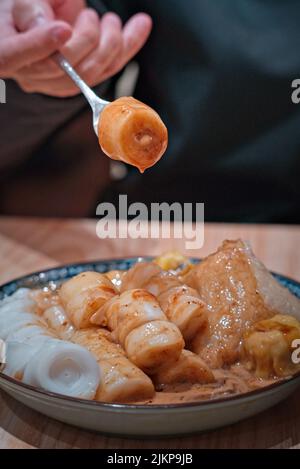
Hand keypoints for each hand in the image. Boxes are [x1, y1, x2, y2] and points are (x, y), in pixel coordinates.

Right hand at [3, 0, 151, 96]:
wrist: (38, 15)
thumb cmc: (26, 6)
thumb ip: (29, 8)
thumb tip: (51, 28)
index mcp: (4, 49)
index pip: (14, 55)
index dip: (40, 45)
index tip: (63, 29)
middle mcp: (30, 73)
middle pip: (62, 67)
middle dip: (87, 38)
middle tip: (91, 17)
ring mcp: (56, 82)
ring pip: (90, 73)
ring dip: (111, 43)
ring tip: (109, 20)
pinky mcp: (81, 82)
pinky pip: (107, 70)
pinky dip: (128, 46)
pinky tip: (140, 25)